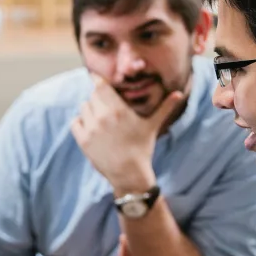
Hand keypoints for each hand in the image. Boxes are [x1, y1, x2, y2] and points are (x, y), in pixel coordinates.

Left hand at [71, 74, 182, 192]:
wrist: (129, 173)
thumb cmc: (142, 148)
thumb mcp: (153, 126)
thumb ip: (165, 107)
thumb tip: (179, 93)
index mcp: (119, 110)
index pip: (100, 85)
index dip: (99, 81)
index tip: (100, 82)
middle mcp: (103, 117)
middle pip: (92, 95)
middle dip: (99, 98)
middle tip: (108, 108)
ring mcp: (91, 129)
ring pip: (84, 107)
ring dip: (90, 110)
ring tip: (102, 120)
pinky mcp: (83, 140)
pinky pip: (75, 122)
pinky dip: (81, 123)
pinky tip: (92, 129)